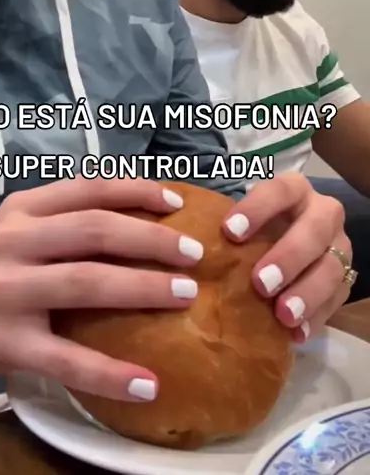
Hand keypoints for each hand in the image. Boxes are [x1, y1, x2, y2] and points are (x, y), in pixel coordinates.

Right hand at [0, 177, 202, 401]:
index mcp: (22, 210)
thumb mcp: (13, 231)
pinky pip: (66, 358)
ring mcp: (8, 292)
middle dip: (152, 240)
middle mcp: (14, 242)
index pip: (89, 189)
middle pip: (95, 230)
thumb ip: (61, 223)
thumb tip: (139, 224)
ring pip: (86, 283)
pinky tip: (146, 384)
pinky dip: (110, 372)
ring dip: (143, 288)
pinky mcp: (5, 344)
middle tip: (195, 254)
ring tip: (187, 296)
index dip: (137, 191)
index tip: (178, 201)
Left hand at [221, 173, 351, 342]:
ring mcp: (338, 246)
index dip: (257, 209)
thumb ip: (222, 226)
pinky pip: (338, 299)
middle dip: (289, 256)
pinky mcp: (344, 278)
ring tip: (282, 315)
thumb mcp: (242, 218)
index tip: (230, 232)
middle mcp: (322, 212)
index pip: (280, 190)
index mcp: (294, 190)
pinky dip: (317, 317)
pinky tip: (295, 333)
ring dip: (308, 292)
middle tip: (260, 283)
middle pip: (314, 229)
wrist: (287, 245)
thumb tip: (178, 241)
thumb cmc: (254, 230)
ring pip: (332, 266)